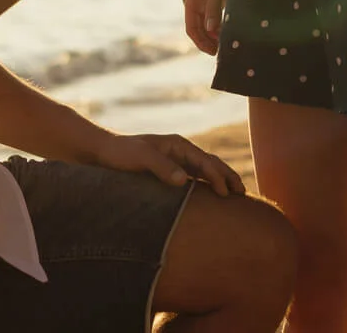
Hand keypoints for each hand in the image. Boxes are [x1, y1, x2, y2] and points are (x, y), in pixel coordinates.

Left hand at [86, 131, 244, 197]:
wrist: (103, 154)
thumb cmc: (121, 154)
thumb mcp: (140, 157)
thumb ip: (161, 167)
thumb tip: (184, 180)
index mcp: (177, 145)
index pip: (204, 161)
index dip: (217, 176)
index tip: (225, 193)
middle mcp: (180, 152)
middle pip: (211, 164)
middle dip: (228, 177)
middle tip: (243, 194)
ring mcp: (177, 163)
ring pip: (205, 172)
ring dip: (220, 182)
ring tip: (235, 197)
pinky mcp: (170, 173)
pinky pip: (195, 180)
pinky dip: (207, 187)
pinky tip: (212, 200)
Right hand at [183, 0, 234, 54]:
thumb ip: (214, 8)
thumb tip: (210, 30)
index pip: (191, 28)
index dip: (201, 42)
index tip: (214, 52)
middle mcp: (196, 1)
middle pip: (199, 28)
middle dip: (208, 41)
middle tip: (223, 52)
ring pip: (208, 23)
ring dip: (215, 34)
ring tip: (228, 43)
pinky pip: (216, 15)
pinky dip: (222, 25)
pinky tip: (232, 29)